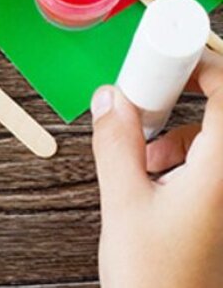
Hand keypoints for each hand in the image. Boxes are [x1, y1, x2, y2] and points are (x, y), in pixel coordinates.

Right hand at [92, 50, 222, 287]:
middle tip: (145, 103)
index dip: (204, 65)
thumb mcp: (123, 203)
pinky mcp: (220, 212)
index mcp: (222, 173)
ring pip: (214, 140)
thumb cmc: (155, 277)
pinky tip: (151, 179)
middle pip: (221, 114)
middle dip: (182, 99)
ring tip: (140, 157)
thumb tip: (110, 98)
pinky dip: (182, 159)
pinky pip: (209, 165)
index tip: (167, 56)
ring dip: (177, 134)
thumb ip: (116, 143)